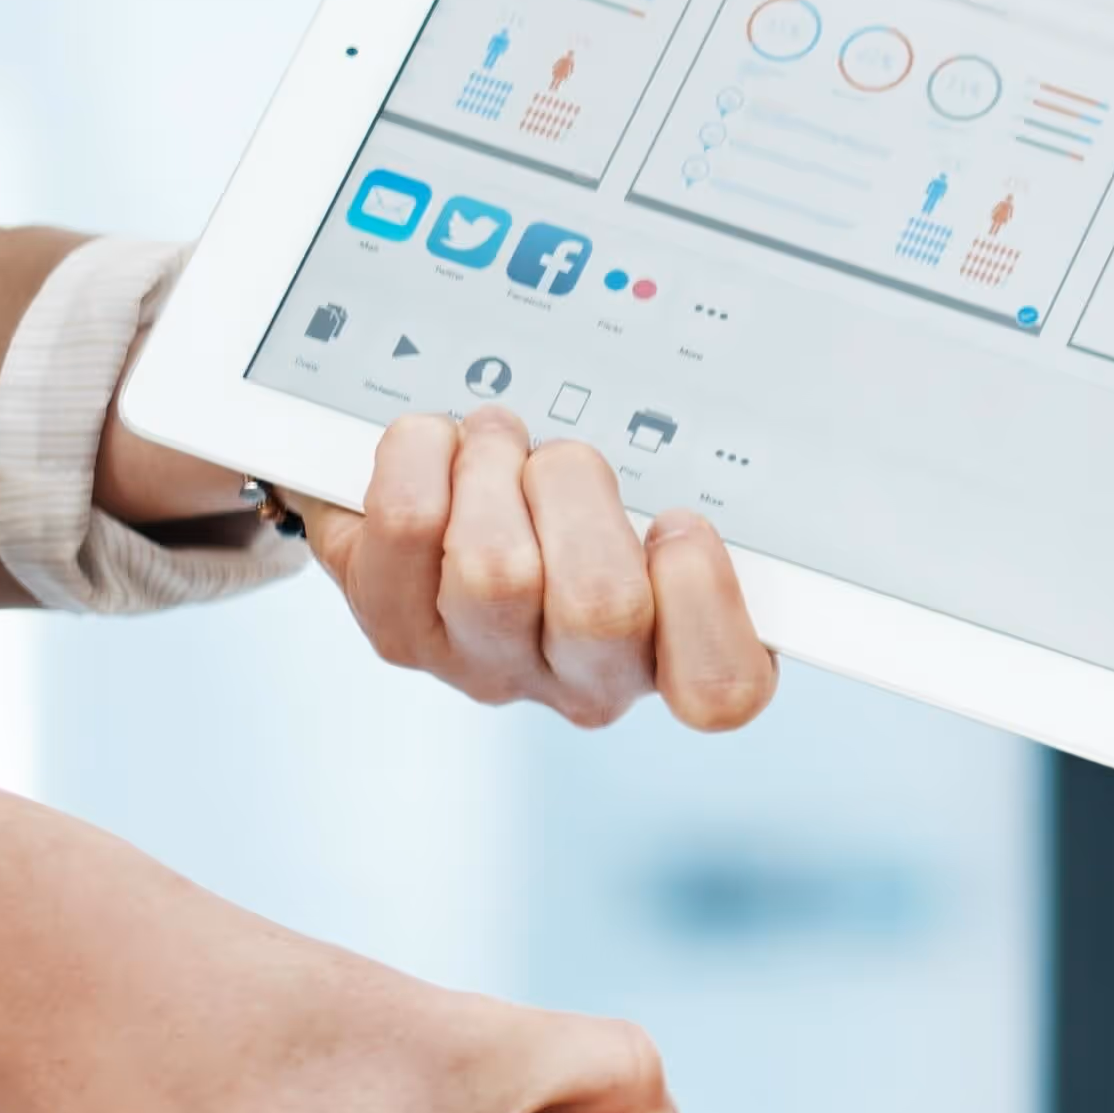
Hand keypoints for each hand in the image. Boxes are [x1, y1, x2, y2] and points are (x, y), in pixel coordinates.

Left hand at [90, 405, 784, 733]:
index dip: (707, 600)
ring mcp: (482, 657)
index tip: (681, 519)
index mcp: (677, 643)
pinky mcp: (391, 627)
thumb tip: (724, 451)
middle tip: (552, 450)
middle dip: (574, 486)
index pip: (729, 690)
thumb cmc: (541, 435)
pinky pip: (396, 541)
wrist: (384, 422)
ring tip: (480, 437)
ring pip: (497, 572)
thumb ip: (685, 461)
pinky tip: (412, 450)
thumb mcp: (637, 446)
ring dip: (487, 464)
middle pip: (599, 611)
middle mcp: (583, 676)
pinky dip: (407, 465)